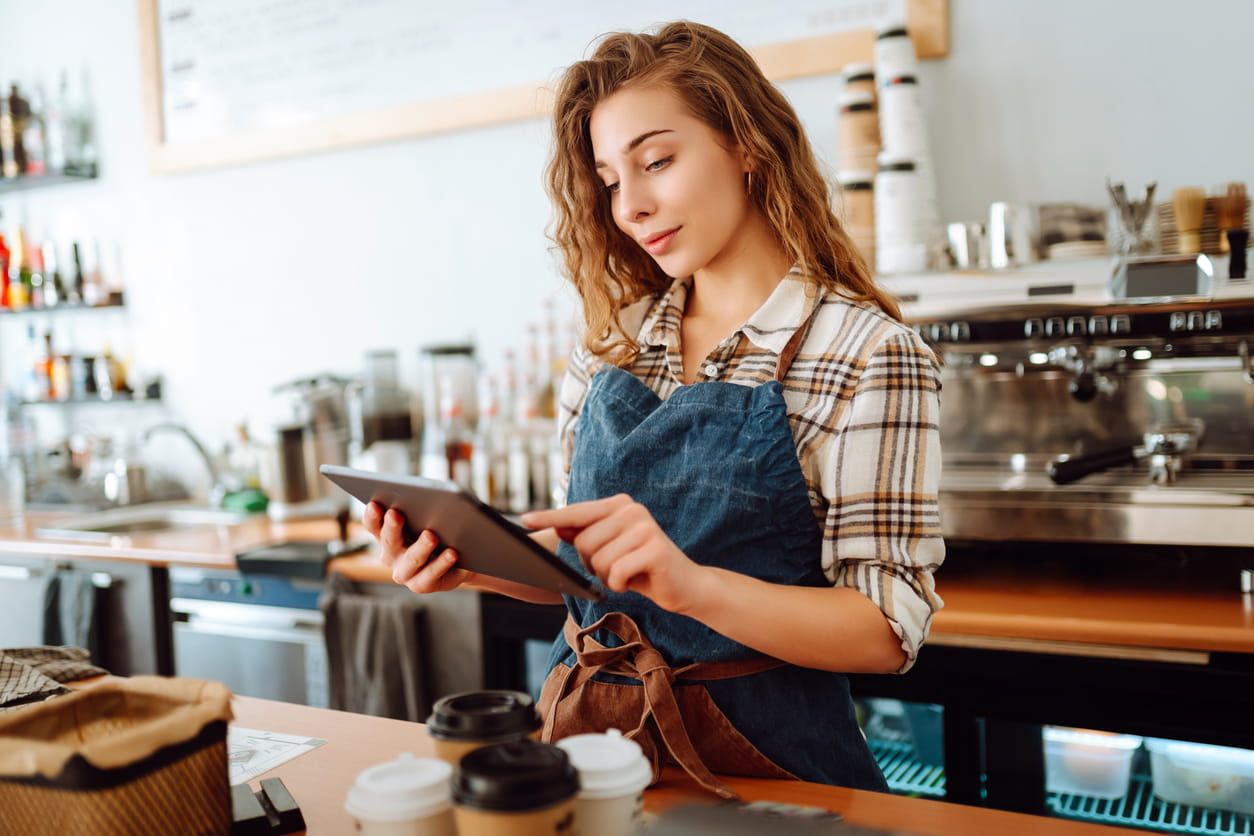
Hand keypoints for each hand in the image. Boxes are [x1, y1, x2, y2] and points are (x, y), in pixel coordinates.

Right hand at [360, 502, 478, 593]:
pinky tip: (451, 553)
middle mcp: (391, 555)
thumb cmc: (440, 530)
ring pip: (411, 560)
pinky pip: (430, 575)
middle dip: (392, 527)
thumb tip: (425, 498)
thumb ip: (421, 508)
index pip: (373, 524)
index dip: (372, 515)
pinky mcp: (421, 585)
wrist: (462, 558)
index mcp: (386, 534)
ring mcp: (404, 572)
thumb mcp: (429, 517)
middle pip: (389, 540)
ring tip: (431, 536)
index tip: (374, 504)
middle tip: (395, 514)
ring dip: (420, 547)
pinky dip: (441, 563)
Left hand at [521, 494, 708, 612]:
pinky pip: (615, 573)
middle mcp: (632, 509)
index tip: (524, 520)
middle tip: (616, 568)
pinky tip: (636, 582)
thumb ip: (587, 535)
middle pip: (583, 543)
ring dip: (607, 577)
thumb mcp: (611, 550)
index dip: (550, 518)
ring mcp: (645, 527)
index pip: (577, 512)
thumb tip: (558, 527)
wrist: (685, 585)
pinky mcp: (655, 549)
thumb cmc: (642, 568)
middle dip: (592, 565)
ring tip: (628, 574)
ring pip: (598, 561)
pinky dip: (619, 586)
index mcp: (619, 505)